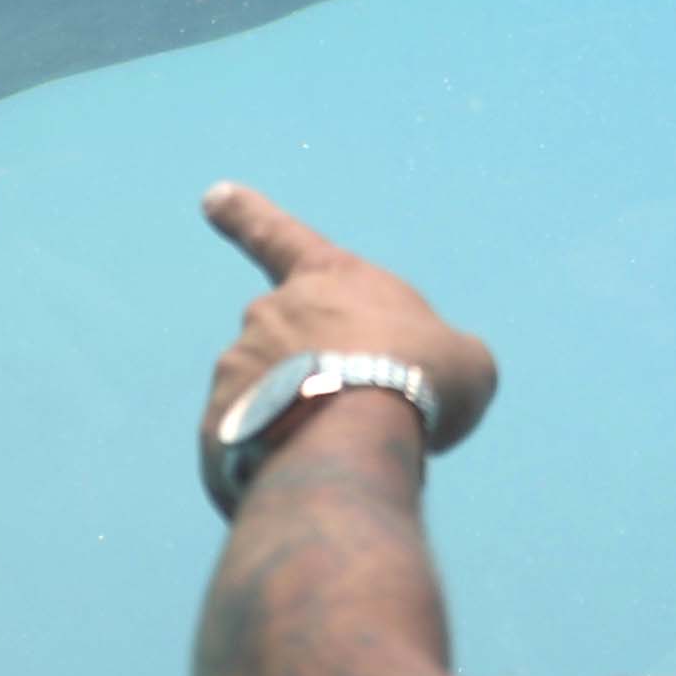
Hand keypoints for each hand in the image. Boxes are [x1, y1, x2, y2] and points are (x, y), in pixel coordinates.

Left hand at [200, 182, 497, 451]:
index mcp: (327, 279)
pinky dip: (272, 464)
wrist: (354, 432)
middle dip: (317, 379)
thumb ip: (439, 359)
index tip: (212, 196)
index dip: (247, 216)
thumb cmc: (418, 377)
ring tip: (341, 453)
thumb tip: (423, 385)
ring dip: (297, 423)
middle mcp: (270, 314)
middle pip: (290, 346)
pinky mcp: (215, 427)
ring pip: (267, 400)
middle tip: (362, 417)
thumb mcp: (463, 360)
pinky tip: (310, 479)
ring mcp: (235, 368)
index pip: (279, 236)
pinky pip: (245, 447)